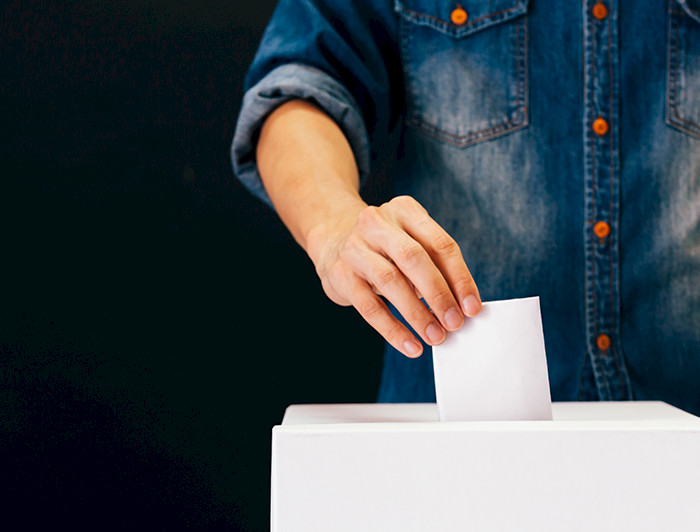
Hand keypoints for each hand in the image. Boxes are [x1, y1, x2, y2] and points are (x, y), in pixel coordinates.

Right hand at [307, 195, 481, 357]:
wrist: (332, 240)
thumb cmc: (383, 246)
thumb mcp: (409, 242)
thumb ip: (434, 266)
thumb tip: (460, 306)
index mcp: (404, 211)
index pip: (440, 244)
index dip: (460, 278)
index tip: (472, 307)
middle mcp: (376, 223)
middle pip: (414, 258)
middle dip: (439, 294)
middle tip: (455, 323)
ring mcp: (354, 247)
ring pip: (391, 281)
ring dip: (417, 314)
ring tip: (435, 336)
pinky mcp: (339, 274)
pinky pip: (369, 307)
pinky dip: (393, 330)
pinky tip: (410, 345)